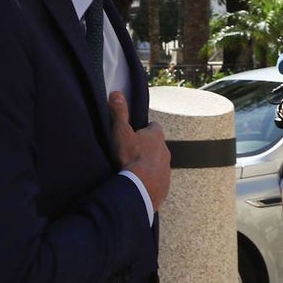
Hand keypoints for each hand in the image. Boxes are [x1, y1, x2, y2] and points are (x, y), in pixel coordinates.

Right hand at [109, 91, 170, 210]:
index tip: (136, 133)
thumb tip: (116, 94)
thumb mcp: (121, 132)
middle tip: (133, 152)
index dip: (145, 129)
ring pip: (159, 163)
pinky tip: (139, 183)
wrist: (140, 188)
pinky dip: (150, 180)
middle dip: (148, 148)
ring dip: (150, 165)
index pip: (154, 127)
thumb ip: (119, 112)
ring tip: (134, 169)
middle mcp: (165, 151)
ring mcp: (166, 169)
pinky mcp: (164, 185)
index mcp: (156, 136)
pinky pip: (158, 180)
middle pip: (157, 146)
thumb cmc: (131, 158)